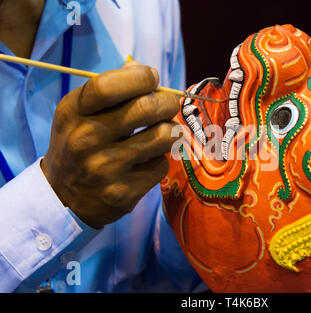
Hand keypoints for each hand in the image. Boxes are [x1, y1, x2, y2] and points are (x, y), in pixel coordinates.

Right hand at [41, 61, 180, 228]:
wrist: (63, 197)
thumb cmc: (78, 145)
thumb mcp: (80, 113)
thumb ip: (110, 89)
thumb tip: (141, 68)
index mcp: (72, 112)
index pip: (107, 85)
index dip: (140, 77)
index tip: (152, 77)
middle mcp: (84, 140)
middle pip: (145, 107)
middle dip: (167, 102)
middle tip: (168, 105)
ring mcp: (104, 169)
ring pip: (162, 136)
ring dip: (170, 131)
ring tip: (163, 132)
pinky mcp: (122, 193)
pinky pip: (161, 165)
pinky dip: (161, 159)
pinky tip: (148, 160)